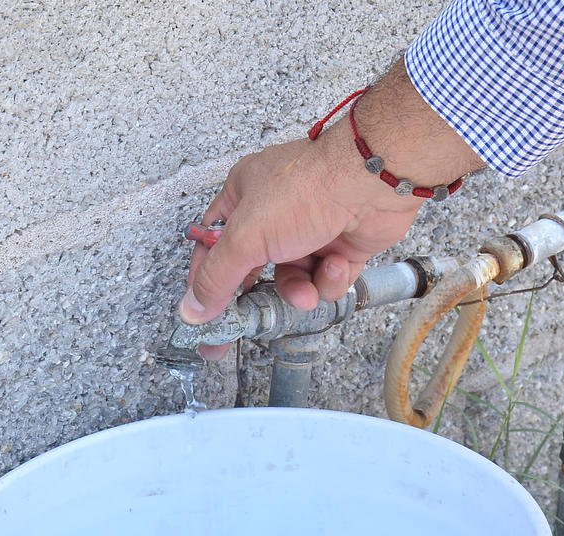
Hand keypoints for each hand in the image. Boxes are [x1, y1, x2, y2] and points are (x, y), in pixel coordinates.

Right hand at [179, 60, 483, 358]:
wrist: (370, 184)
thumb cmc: (308, 190)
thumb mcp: (247, 237)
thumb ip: (217, 276)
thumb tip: (193, 308)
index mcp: (244, 196)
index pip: (213, 245)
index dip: (207, 279)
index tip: (204, 313)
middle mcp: (275, 212)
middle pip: (255, 268)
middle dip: (259, 296)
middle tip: (253, 323)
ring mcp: (310, 229)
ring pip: (293, 279)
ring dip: (299, 289)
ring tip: (306, 291)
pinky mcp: (341, 245)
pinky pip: (325, 279)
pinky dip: (329, 279)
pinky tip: (335, 265)